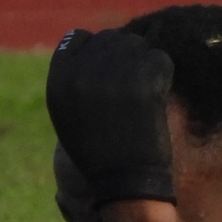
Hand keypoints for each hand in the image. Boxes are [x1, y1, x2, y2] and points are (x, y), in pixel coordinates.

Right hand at [45, 28, 175, 203]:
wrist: (125, 183)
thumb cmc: (98, 153)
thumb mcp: (70, 114)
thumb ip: (75, 77)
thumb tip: (93, 43)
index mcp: (59, 79)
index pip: (77, 38)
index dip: (95, 52)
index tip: (106, 74)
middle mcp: (83, 71)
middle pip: (110, 38)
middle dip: (122, 57)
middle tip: (130, 90)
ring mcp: (115, 73)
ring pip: (137, 45)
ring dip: (143, 65)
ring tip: (141, 98)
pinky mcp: (145, 79)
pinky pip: (160, 58)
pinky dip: (162, 75)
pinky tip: (155, 100)